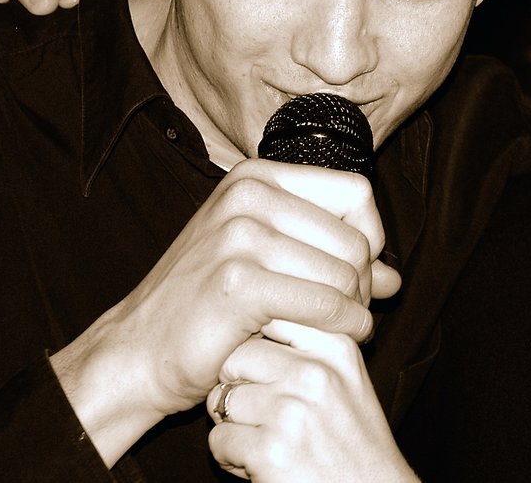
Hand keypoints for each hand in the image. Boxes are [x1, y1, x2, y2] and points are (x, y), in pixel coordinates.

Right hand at [49, 158, 400, 466]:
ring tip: (342, 327)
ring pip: (346, 272)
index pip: (356, 191)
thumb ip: (331, 258)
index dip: (372, 235)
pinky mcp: (239, 282)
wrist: (137, 352)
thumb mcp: (268, 262)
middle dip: (364, 282)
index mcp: (256, 177)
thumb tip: (393, 278)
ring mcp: (240, 235)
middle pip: (355, 236)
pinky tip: (340, 338)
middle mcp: (248, 195)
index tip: (360, 271)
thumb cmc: (207, 307)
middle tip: (352, 311)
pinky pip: (326, 303)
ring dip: (356, 309)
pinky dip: (344, 325)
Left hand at [207, 320, 419, 481]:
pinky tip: (264, 462)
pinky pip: (219, 440)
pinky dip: (232, 457)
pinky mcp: (271, 451)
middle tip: (266, 413)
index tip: (271, 370)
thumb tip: (260, 308)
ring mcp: (292, 411)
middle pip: (237, 358)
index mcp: (336, 347)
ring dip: (234, 426)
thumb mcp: (346, 376)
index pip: (270, 315)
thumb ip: (311, 340)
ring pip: (222, 401)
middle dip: (239, 387)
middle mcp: (316, 373)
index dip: (258, 345)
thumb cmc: (352, 439)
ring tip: (269, 440)